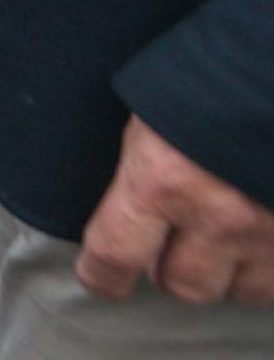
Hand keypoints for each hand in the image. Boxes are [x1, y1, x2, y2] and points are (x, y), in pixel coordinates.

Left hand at [79, 116, 273, 302]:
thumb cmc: (216, 69)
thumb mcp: (158, 111)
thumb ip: (145, 164)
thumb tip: (131, 201)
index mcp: (162, 178)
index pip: (115, 254)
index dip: (103, 274)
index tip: (102, 278)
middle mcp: (219, 215)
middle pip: (184, 285)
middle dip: (174, 270)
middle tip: (174, 247)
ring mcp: (273, 231)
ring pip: (243, 290)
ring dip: (232, 271)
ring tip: (229, 239)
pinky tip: (267, 237)